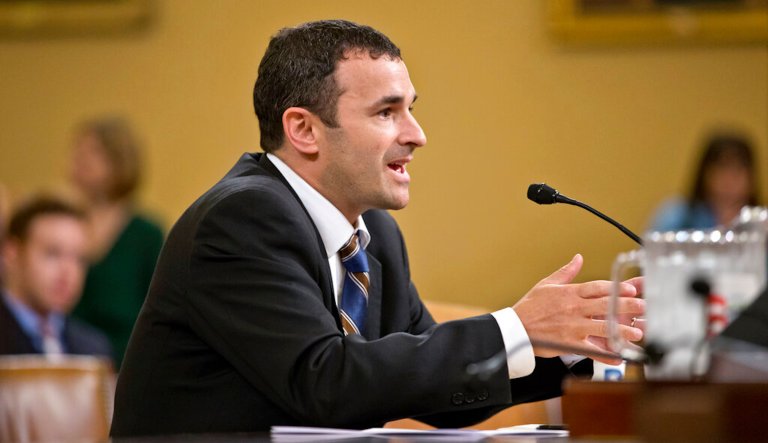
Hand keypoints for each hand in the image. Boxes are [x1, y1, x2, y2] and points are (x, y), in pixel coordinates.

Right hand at [512, 254, 644, 364]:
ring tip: (637, 332)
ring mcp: (573, 326)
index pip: (597, 287)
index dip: (616, 288)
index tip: (631, 289)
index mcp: (569, 293)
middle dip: (626, 305)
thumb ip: (566, 272)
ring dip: (621, 329)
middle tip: (643, 306)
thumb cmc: (529, 307)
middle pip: (605, 305)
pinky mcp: (570, 343)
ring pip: (602, 326)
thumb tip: (578, 258)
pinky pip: (592, 349)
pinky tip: (619, 355)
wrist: (516, 328)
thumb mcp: (546, 284)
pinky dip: (606, 353)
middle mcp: (574, 309)